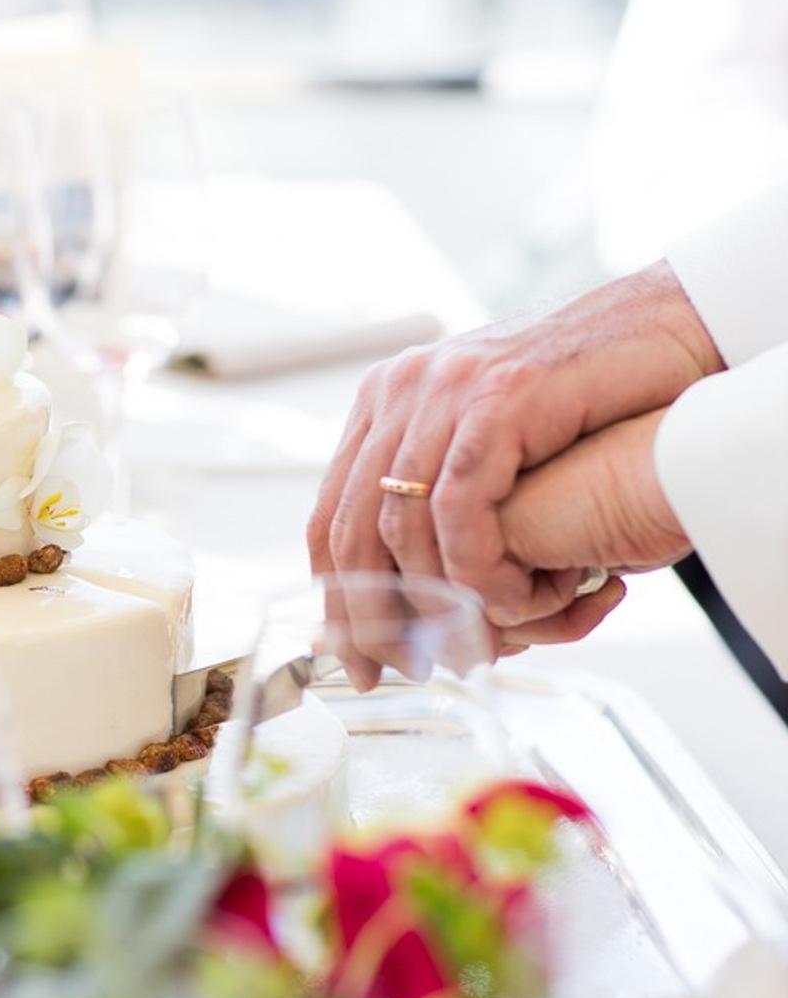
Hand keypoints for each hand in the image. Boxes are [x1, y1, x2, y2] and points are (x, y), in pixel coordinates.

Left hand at [308, 260, 720, 625]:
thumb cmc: (586, 395)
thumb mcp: (488, 442)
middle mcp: (401, 390)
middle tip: (393, 673)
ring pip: (400, 526)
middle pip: (350, 529)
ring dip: (427, 605)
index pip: (330, 516)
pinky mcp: (497, 396)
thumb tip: (402, 581)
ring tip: (459, 652)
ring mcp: (444, 389)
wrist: (666, 325)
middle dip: (365, 617)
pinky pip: (460, 507)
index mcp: (386, 401)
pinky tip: (505, 604)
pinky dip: (476, 568)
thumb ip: (440, 492)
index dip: (335, 597)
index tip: (352, 656)